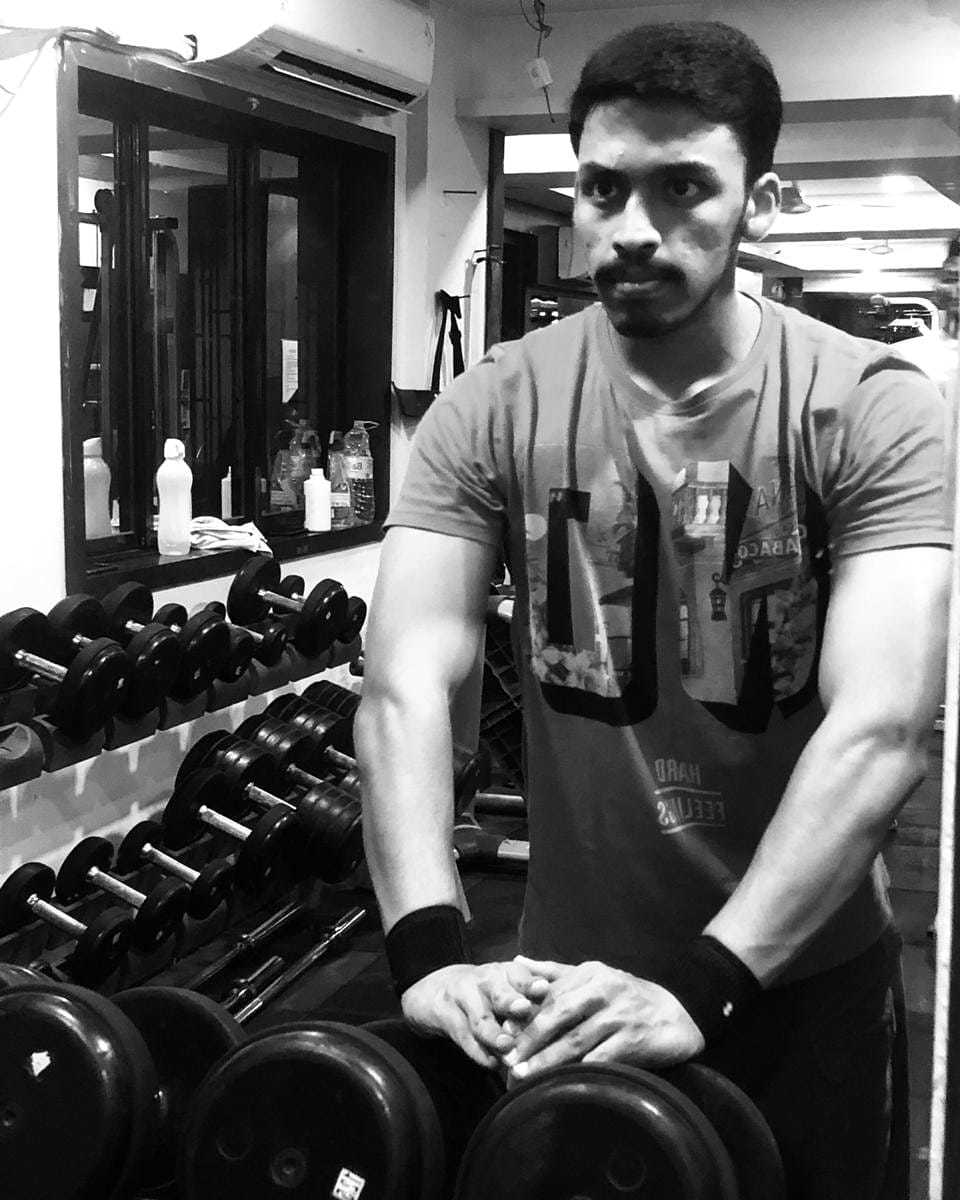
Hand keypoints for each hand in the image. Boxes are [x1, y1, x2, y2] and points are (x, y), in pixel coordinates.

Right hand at [401, 960, 550, 1067]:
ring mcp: (462, 997)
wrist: (437, 991)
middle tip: (523, 1009)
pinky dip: (478, 1051)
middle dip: (511, 1000)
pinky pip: (462, 1035)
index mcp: (506, 973)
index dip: (531, 983)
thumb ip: (534, 1002)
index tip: (543, 989)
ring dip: (494, 1033)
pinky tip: (490, 1062)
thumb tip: (567, 1025)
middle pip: (499, 991)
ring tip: (506, 1046)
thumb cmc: (486, 994)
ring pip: (480, 1017)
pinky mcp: (444, 1014)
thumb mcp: (508, 988)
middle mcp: (485, 981)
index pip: (520, 975)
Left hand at [501, 957, 705, 1082]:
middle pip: (558, 1015)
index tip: (503, 1033)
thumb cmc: (629, 997)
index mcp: (590, 974)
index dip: (524, 1015)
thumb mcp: (595, 976)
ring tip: (523, 1076)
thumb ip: (556, 972)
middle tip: (508, 1059)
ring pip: (574, 1040)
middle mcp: (603, 991)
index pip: (549, 994)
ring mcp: (618, 1016)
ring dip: (546, 1060)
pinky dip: (578, 1072)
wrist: (678, 1015)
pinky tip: (560, 1084)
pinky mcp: (632, 1041)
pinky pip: (599, 1059)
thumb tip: (518, 962)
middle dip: (530, 1039)